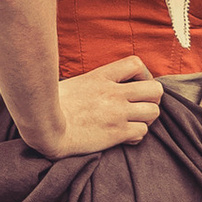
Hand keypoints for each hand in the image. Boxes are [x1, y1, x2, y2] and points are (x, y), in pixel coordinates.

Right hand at [24, 59, 163, 158]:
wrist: (46, 128)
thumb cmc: (51, 107)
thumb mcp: (73, 84)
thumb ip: (91, 83)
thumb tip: (94, 87)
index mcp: (101, 77)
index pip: (135, 63)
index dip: (144, 74)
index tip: (137, 85)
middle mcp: (114, 93)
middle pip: (155, 90)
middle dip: (153, 100)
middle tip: (141, 107)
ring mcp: (117, 113)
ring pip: (153, 112)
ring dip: (146, 119)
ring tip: (133, 123)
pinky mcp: (117, 133)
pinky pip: (142, 133)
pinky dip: (137, 136)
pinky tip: (125, 137)